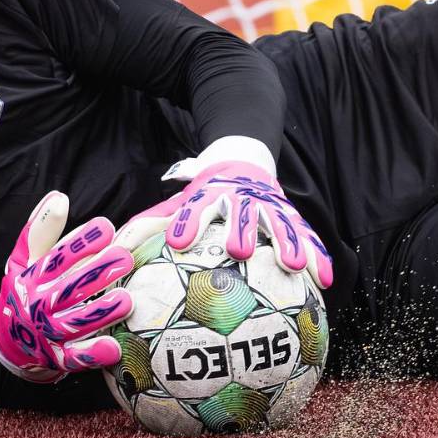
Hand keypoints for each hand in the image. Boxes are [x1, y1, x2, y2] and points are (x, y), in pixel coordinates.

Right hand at [0, 191, 134, 383]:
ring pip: (75, 322)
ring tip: (127, 299)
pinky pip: (76, 358)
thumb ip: (41, 229)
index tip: (105, 227)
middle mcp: (39, 304)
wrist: (10, 340)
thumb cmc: (26, 290)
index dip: (80, 242)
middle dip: (96, 273)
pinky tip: (114, 347)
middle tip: (125, 258)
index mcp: (33, 277)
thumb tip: (59, 197)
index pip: (56, 258)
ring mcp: (48, 333)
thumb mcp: (26, 259)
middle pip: (69, 288)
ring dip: (100, 312)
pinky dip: (93, 354)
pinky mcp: (58, 358)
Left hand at [117, 136, 333, 288]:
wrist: (242, 156)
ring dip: (287, 243)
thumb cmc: (202, 193)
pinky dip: (316, 256)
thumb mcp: (176, 203)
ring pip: (281, 223)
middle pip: (242, 213)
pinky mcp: (290, 213)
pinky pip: (306, 236)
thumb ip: (148, 226)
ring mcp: (269, 204)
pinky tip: (323, 281)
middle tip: (240, 250)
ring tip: (293, 266)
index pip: (194, 206)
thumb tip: (114, 253)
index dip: (186, 221)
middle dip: (241, 229)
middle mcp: (240, 198)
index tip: (178, 240)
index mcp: (209, 194)